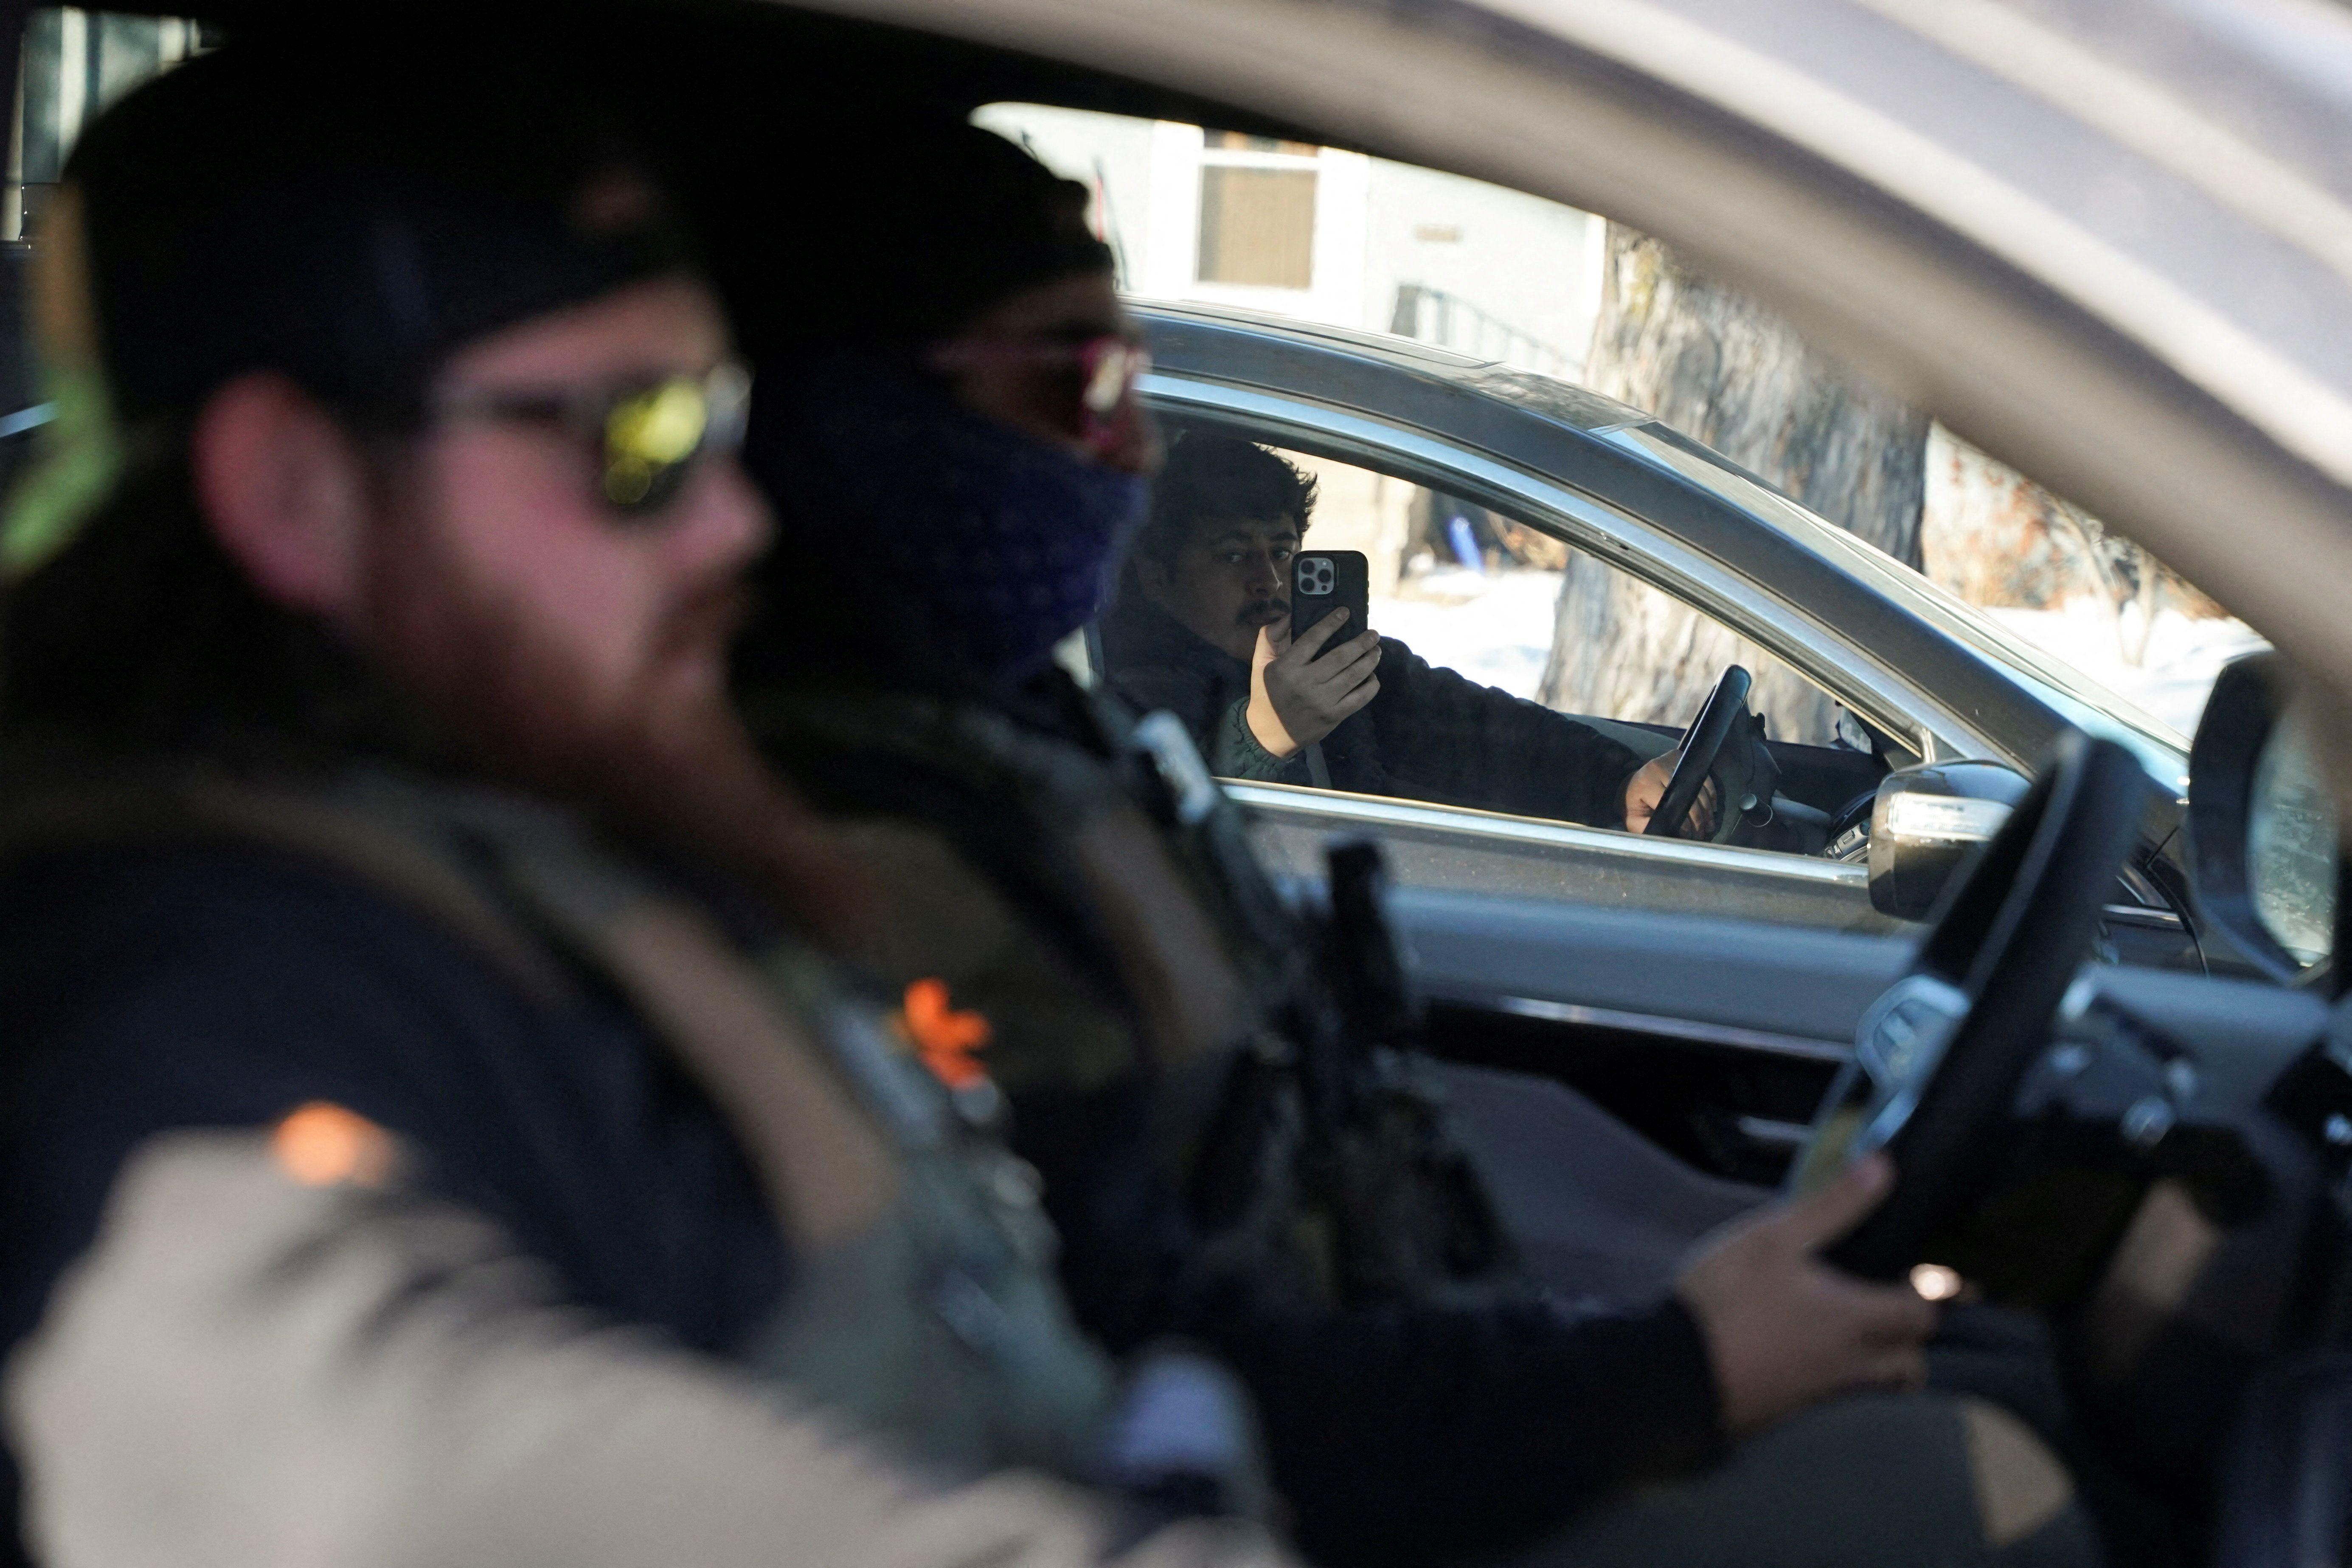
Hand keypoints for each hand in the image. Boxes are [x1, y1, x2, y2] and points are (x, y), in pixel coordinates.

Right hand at [1246, 609, 1381, 758]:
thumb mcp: (1259, 663)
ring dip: (1369, 661)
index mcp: (1286, 668)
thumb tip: (1289, 615)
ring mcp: (1322, 701)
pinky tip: (1372, 676)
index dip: (1331, 623)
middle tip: (1373, 634)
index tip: (1345, 612)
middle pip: (1341, 657)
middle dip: (1361, 642)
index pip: (1313, 638)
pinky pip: (1359, 698)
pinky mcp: (1333, 716)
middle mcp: (1305, 683)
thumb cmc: (1266, 695)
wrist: (1269, 735)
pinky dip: (1370, 686)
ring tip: (1376, 651)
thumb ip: (1270, 636)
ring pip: (1353, 676)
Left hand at [1622, 751, 1721, 835]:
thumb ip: (1647, 827)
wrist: (1632, 784)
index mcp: (1646, 783)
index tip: (1689, 834)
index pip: (1672, 802)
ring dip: (1706, 808)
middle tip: (1701, 833)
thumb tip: (1670, 833)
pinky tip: (1710, 809)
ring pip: (1698, 787)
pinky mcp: (1681, 757)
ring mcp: (1672, 760)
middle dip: (1698, 817)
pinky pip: (1702, 777)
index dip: (1683, 820)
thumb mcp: (1633, 819)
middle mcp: (1659, 768)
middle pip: (1688, 794)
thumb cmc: (1633, 804)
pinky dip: (1709, 794)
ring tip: (1708, 825)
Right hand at [1674, 1153, 1935, 1435]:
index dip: (1933, 1293)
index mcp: (1855, 1318)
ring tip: (1866, 1337)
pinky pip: (1840, 1398)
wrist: (1676, 1371)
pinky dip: (1846, 1379)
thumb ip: (1832, 1205)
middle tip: (1901, 1311)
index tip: (1933, 1277)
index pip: (1921, 1313)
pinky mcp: (1793, 1409)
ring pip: (1879, 1385)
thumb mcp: (1774, 1236)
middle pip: (1911, 1362)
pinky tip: (1817, 1359)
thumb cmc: (1728, 1298)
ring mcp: (1822, 1392)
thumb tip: (1882, 1168)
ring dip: (1886, 1365)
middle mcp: (1851, 1362)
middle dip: (1914, 1339)